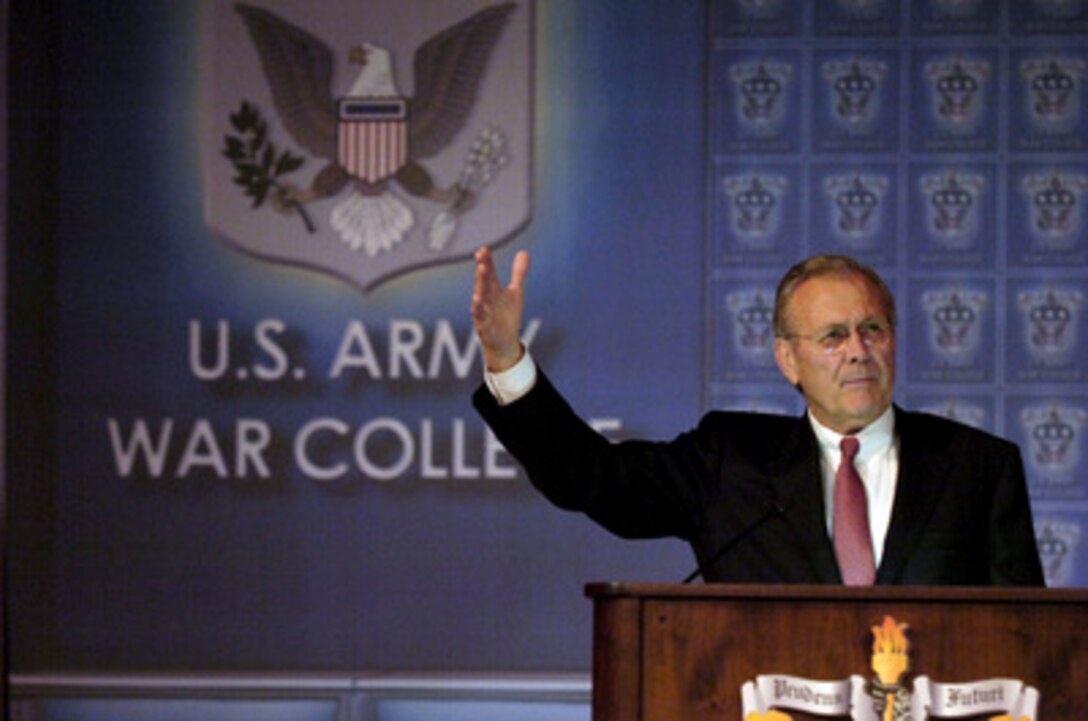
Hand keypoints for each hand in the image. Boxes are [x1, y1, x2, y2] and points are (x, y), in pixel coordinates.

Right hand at [471, 246, 529, 371]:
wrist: (504, 342)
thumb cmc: (507, 315)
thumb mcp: (515, 292)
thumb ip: (518, 273)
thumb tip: (524, 251)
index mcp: (493, 289)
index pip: (489, 272)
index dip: (486, 261)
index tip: (484, 249)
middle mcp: (486, 298)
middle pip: (484, 282)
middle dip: (483, 270)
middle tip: (481, 258)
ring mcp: (483, 312)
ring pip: (481, 297)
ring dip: (480, 284)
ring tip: (481, 271)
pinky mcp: (484, 326)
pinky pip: (480, 317)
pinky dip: (478, 309)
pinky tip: (477, 299)